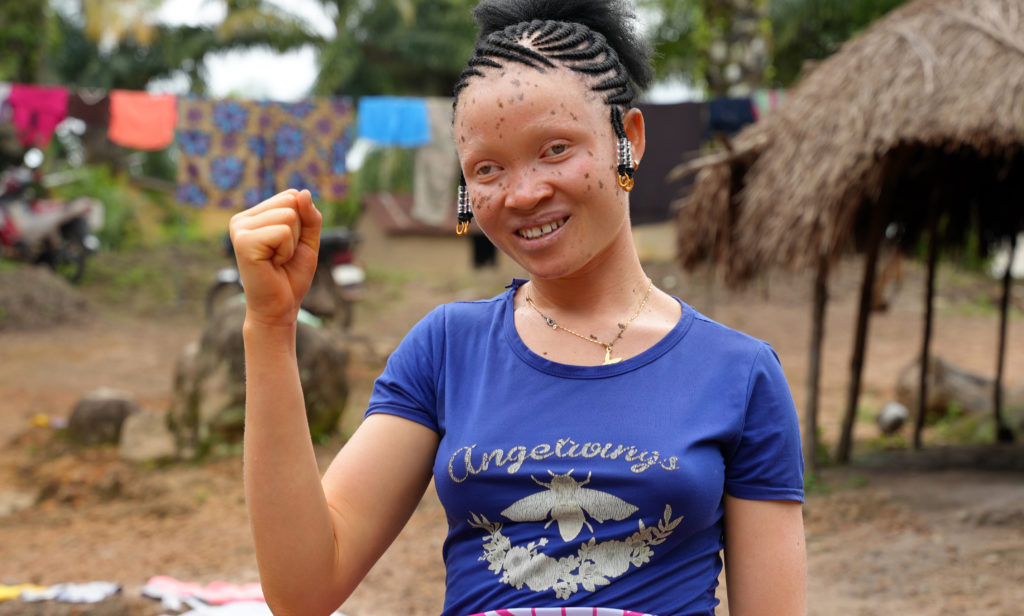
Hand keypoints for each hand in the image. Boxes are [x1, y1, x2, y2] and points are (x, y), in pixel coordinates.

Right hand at [229, 189, 321, 327]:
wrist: (280, 307)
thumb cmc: (291, 275)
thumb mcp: (307, 240)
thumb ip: (309, 216)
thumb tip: (302, 192)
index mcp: (254, 215)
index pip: (292, 196)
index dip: (302, 223)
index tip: (288, 245)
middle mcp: (242, 218)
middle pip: (291, 203)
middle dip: (297, 232)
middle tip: (283, 255)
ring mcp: (240, 229)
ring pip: (288, 216)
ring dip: (292, 243)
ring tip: (277, 260)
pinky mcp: (243, 242)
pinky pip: (282, 232)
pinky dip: (286, 251)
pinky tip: (272, 263)